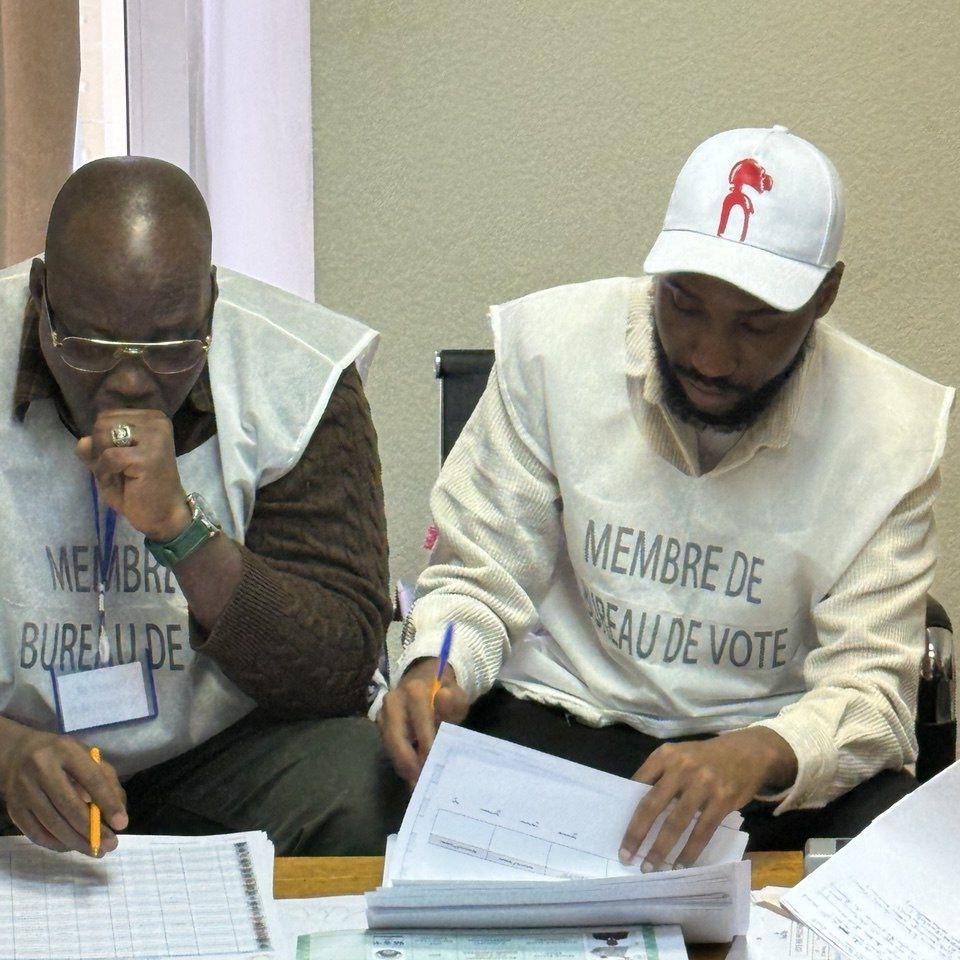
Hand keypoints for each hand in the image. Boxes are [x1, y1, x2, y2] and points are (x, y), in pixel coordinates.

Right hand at [0, 723, 127, 855]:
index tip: (121, 823)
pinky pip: (36, 833)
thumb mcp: (87, 757)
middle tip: (111, 845)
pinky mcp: (13, 809)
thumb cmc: (62, 756)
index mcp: (66, 750)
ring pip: (52, 823)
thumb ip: (106, 780)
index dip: (108, 802)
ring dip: (76, 842)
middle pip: (69, 805)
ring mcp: (24, 790)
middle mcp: (41, 768)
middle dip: (92, 829)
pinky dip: (56, 844)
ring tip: (96, 850)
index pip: (91, 779)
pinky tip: (72, 846)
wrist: (17, 754)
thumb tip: (118, 813)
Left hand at [76, 409, 191, 540]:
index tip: (119, 459)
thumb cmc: (139, 489)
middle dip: (100, 449)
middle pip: (102, 422)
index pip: (106, 416)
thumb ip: (95, 449)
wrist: (163, 515)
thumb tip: (82, 441)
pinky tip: (121, 483)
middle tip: (117, 469)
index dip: (102, 440)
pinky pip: (108, 456)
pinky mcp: (148, 457)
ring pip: (104, 435)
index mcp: (152, 418)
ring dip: (102, 460)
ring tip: (120, 475)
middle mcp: (157, 422)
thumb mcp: (111, 465)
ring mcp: (155, 438)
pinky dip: (105, 472)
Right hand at [378, 658, 468, 786]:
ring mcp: (383, 712)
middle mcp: (393, 700)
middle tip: (421, 783)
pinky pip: (387, 746)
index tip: (434, 766)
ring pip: (389, 745)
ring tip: (416, 784)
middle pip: (396, 738)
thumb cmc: (445, 693)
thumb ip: (453, 701)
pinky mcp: (379, 723)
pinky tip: (411, 774)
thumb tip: (443, 698)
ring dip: (402, 765)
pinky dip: (399, 761)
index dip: (426, 746)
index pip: (419, 723)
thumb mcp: (457, 696)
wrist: (426, 680)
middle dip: (408, 763)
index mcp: (414, 691)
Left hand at [618, 728, 796, 870]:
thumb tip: (637, 809)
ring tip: (650, 868)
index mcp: (665, 755)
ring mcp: (703, 784)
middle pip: (652, 805)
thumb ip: (659, 776)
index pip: (638, 785)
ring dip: (661, 849)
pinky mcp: (722, 801)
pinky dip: (690, 851)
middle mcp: (681, 768)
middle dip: (637, 834)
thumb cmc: (705, 758)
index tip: (619, 833)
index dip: (627, 810)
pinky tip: (681, 864)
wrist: (747, 752)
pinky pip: (702, 831)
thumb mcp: (678, 755)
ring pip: (676, 823)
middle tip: (626, 857)